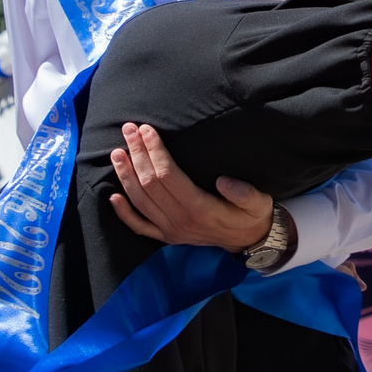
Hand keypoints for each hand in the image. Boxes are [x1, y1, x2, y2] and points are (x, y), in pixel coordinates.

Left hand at [107, 124, 273, 252]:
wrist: (250, 241)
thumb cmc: (253, 215)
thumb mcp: (258, 202)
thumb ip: (243, 193)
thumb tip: (223, 181)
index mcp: (200, 209)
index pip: (168, 176)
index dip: (155, 151)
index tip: (147, 130)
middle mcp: (181, 221)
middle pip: (149, 184)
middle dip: (137, 154)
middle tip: (128, 130)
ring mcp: (172, 231)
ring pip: (140, 201)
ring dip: (126, 176)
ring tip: (117, 152)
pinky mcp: (168, 237)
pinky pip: (140, 227)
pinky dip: (124, 213)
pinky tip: (112, 197)